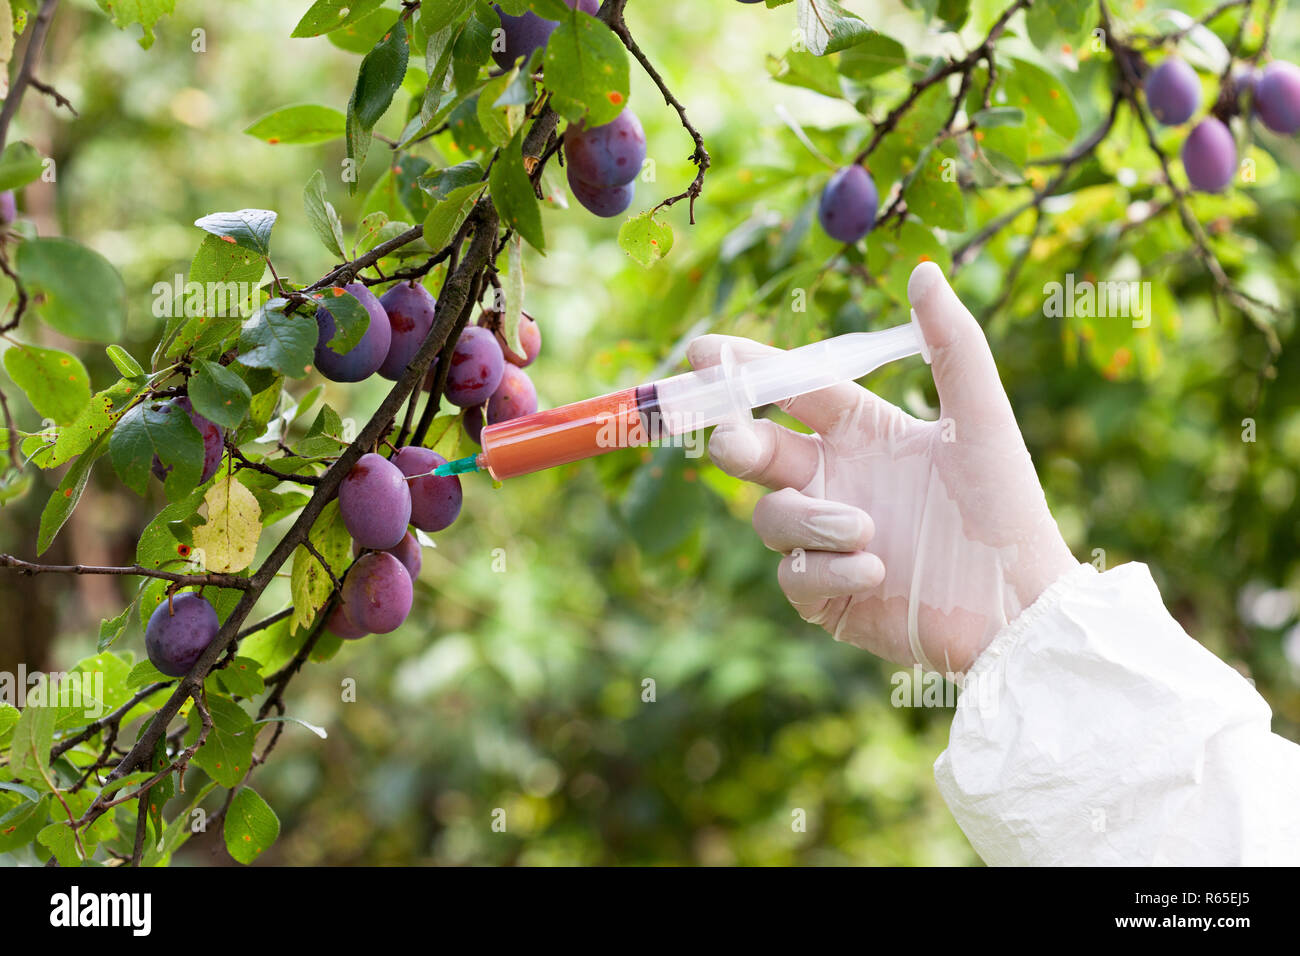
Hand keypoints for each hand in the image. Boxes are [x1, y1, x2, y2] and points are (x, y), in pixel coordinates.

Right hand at [688, 262, 1075, 673]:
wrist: (1021, 605)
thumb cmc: (1006, 507)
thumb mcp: (980, 419)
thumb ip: (952, 344)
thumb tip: (924, 270)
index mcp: (860, 431)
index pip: (789, 389)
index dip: (747, 370)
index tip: (704, 353)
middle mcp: (833, 479)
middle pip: (756, 450)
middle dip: (736, 441)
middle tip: (732, 439)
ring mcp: (824, 538)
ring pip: (771, 517)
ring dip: (808, 518)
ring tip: (868, 529)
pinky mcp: (826, 594)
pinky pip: (795, 576)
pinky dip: (829, 570)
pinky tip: (877, 571)